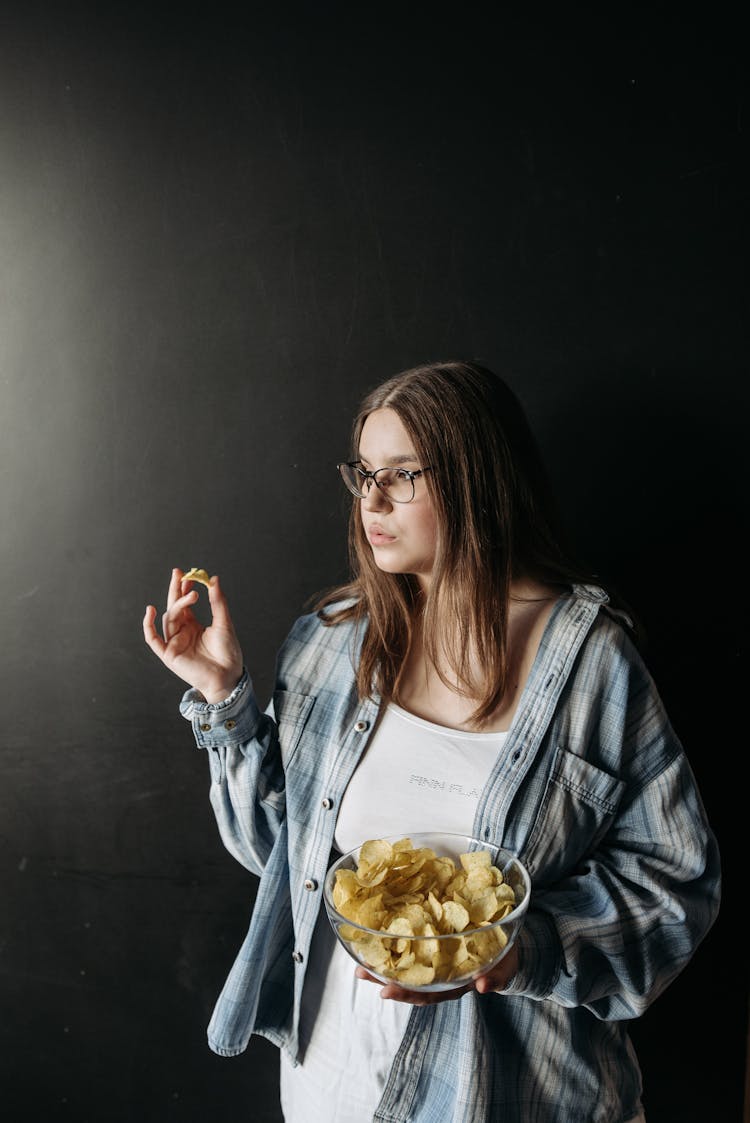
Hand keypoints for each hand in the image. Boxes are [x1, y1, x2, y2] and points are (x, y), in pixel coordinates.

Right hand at [143, 568, 243, 702]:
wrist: (228, 676)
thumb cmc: (228, 653)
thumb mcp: (224, 623)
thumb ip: (218, 602)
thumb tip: (214, 579)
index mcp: (192, 625)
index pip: (184, 603)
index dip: (184, 588)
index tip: (189, 573)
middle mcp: (181, 632)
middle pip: (174, 607)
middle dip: (175, 589)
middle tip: (179, 573)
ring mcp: (174, 642)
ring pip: (169, 619)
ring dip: (178, 604)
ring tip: (192, 594)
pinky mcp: (168, 655)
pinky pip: (153, 639)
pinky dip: (148, 626)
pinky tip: (151, 611)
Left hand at [354, 943, 518, 1005]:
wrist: (508, 944)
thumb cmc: (504, 958)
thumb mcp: (504, 967)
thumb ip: (496, 977)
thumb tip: (483, 986)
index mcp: (454, 983)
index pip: (427, 993)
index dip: (407, 993)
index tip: (386, 991)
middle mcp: (440, 975)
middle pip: (409, 982)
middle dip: (385, 980)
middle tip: (361, 972)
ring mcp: (436, 961)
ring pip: (407, 967)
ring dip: (384, 966)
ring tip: (359, 961)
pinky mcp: (435, 944)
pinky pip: (413, 947)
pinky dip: (396, 946)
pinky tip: (377, 938)